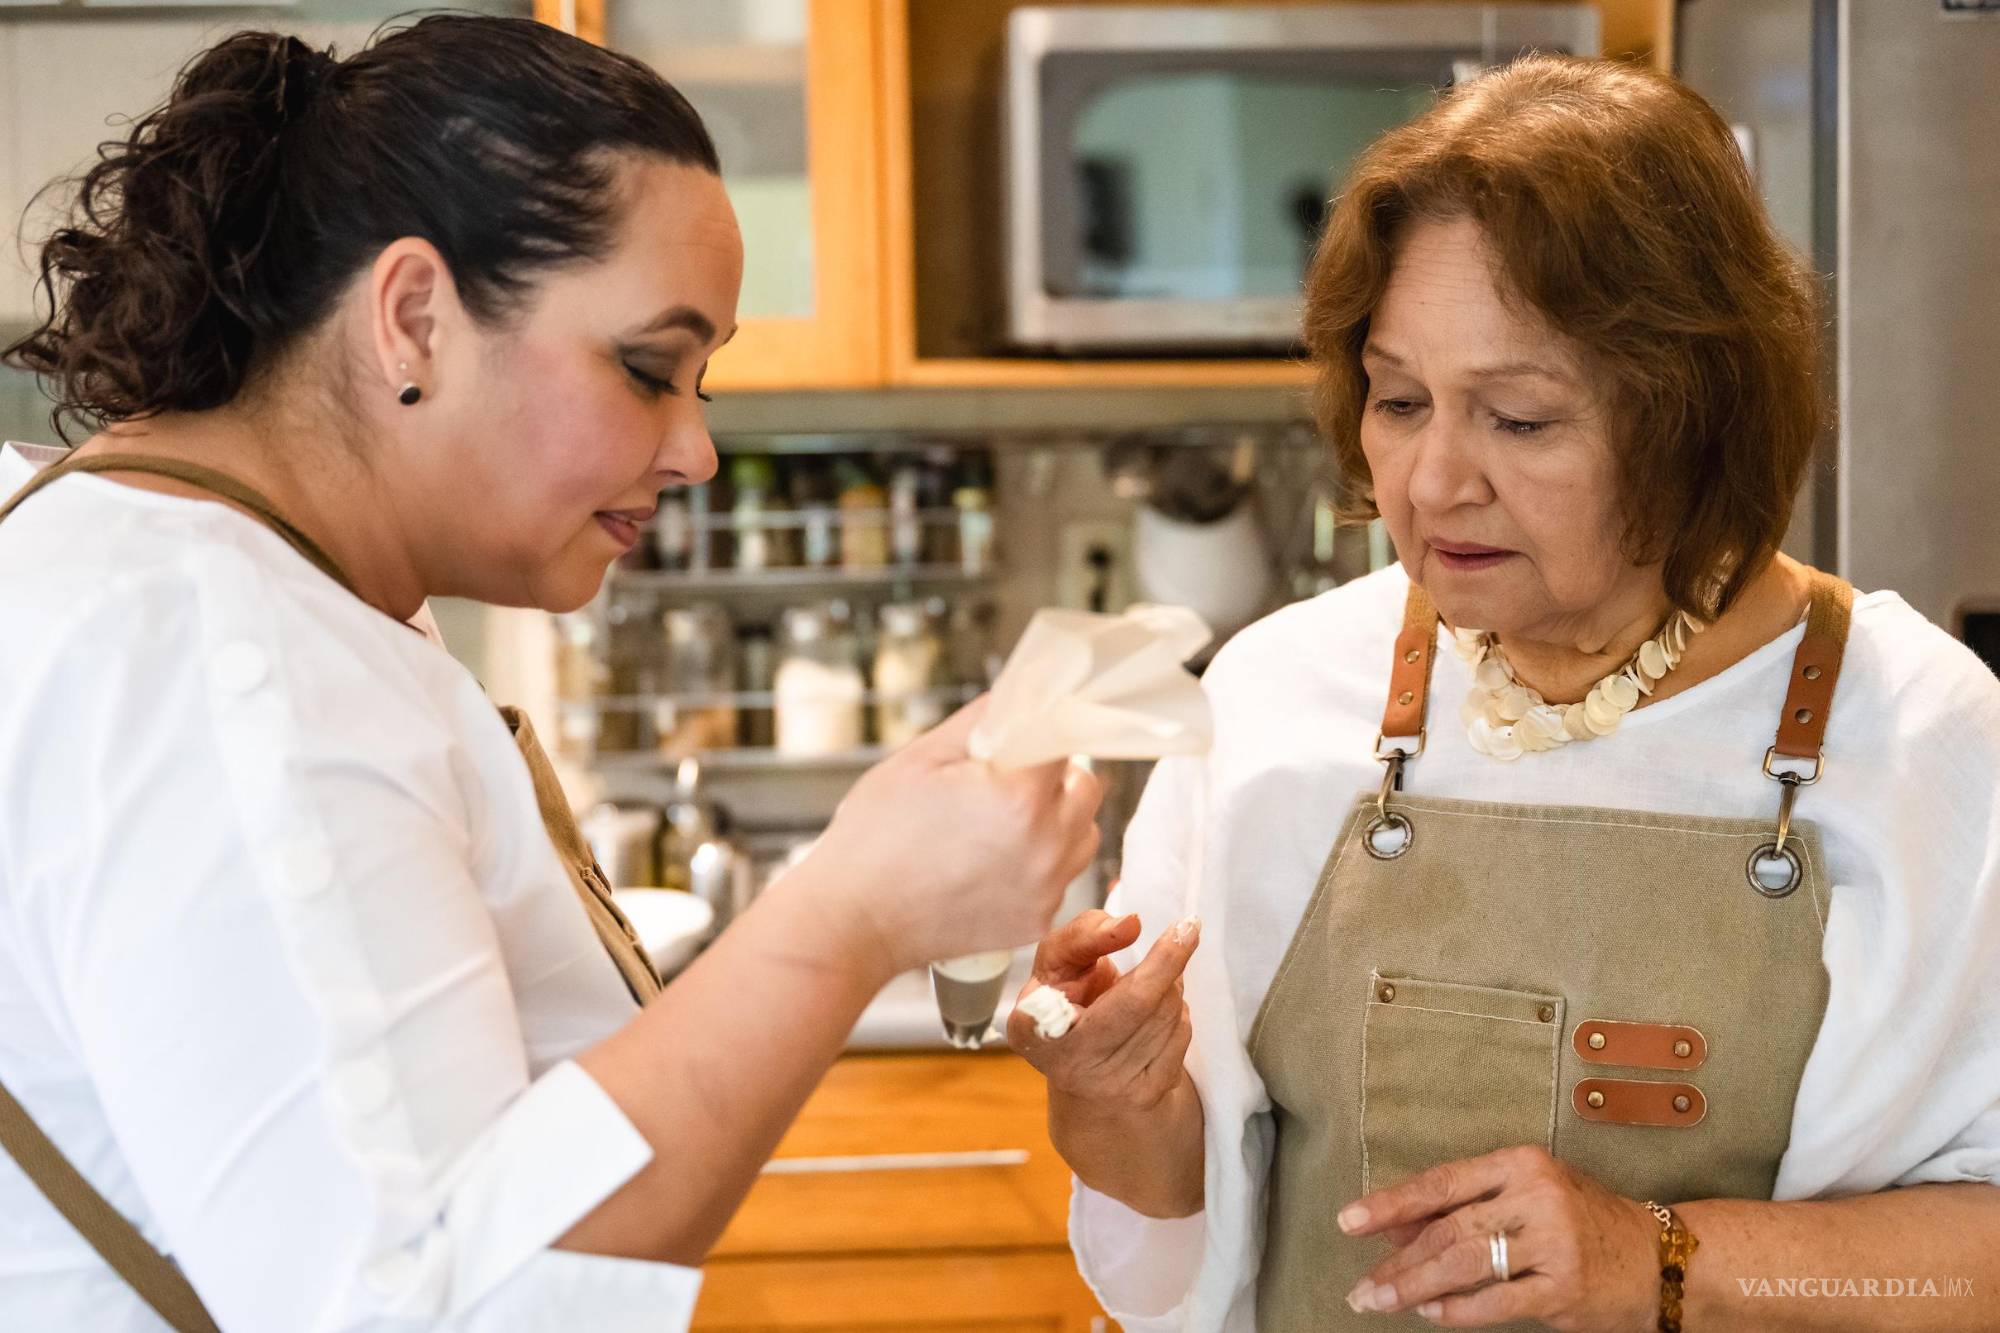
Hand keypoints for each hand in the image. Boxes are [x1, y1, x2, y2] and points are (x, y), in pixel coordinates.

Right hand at [799, 696, 1102, 975]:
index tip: (1027, 736)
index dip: (1044, 732)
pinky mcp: (1037, 922)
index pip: (1066, 741)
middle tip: (1007, 781)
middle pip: (1086, 789)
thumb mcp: (923, 757)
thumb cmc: (875, 836)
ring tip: (1000, 826)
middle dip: (1054, 777)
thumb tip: (1023, 693)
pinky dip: (1039, 865)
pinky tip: (990, 865)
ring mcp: (1046, 889)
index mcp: (1020, 796)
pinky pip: (1060, 878)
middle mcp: (1047, 846)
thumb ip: (983, 719)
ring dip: (1056, 821)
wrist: (853, 921)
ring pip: (1082, 836)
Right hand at [1007, 908, 1198, 1113]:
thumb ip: (1082, 934)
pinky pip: (1181, 1033)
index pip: (1057, 1002)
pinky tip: (1159, 1012)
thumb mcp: (1058, 965)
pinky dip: (1178, 1012)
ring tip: (1156, 980)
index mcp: (1030, 1029)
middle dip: (1167, 959)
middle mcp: (1067, 1064)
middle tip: (1187, 927)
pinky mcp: (1147, 1095)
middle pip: (1137, 999)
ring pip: (1165, 1014)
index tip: (1131, 926)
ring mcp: (1110, 1086)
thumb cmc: (1070, 1005)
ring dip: (1171, 985)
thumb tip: (1129, 925)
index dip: (1090, 965)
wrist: (1088, 1077)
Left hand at [1338, 1145, 1659, 1329]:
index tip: (1349, 1222)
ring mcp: (1552, 1242)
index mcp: (1520, 1163)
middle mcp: (1535, 1196)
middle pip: (1447, 1229)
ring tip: (1381, 1301)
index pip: (1441, 1183)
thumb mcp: (1526, 1196)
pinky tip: (1431, 1313)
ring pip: (1464, 1265)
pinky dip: (1457, 1311)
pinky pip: (1495, 1302)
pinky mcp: (1564, 1287)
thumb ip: (1465, 1207)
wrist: (1659, 1259)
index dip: (1390, 1204)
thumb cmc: (1582, 1221)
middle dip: (1397, 1261)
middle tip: (1362, 1286)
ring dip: (1415, 1287)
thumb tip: (1392, 1227)